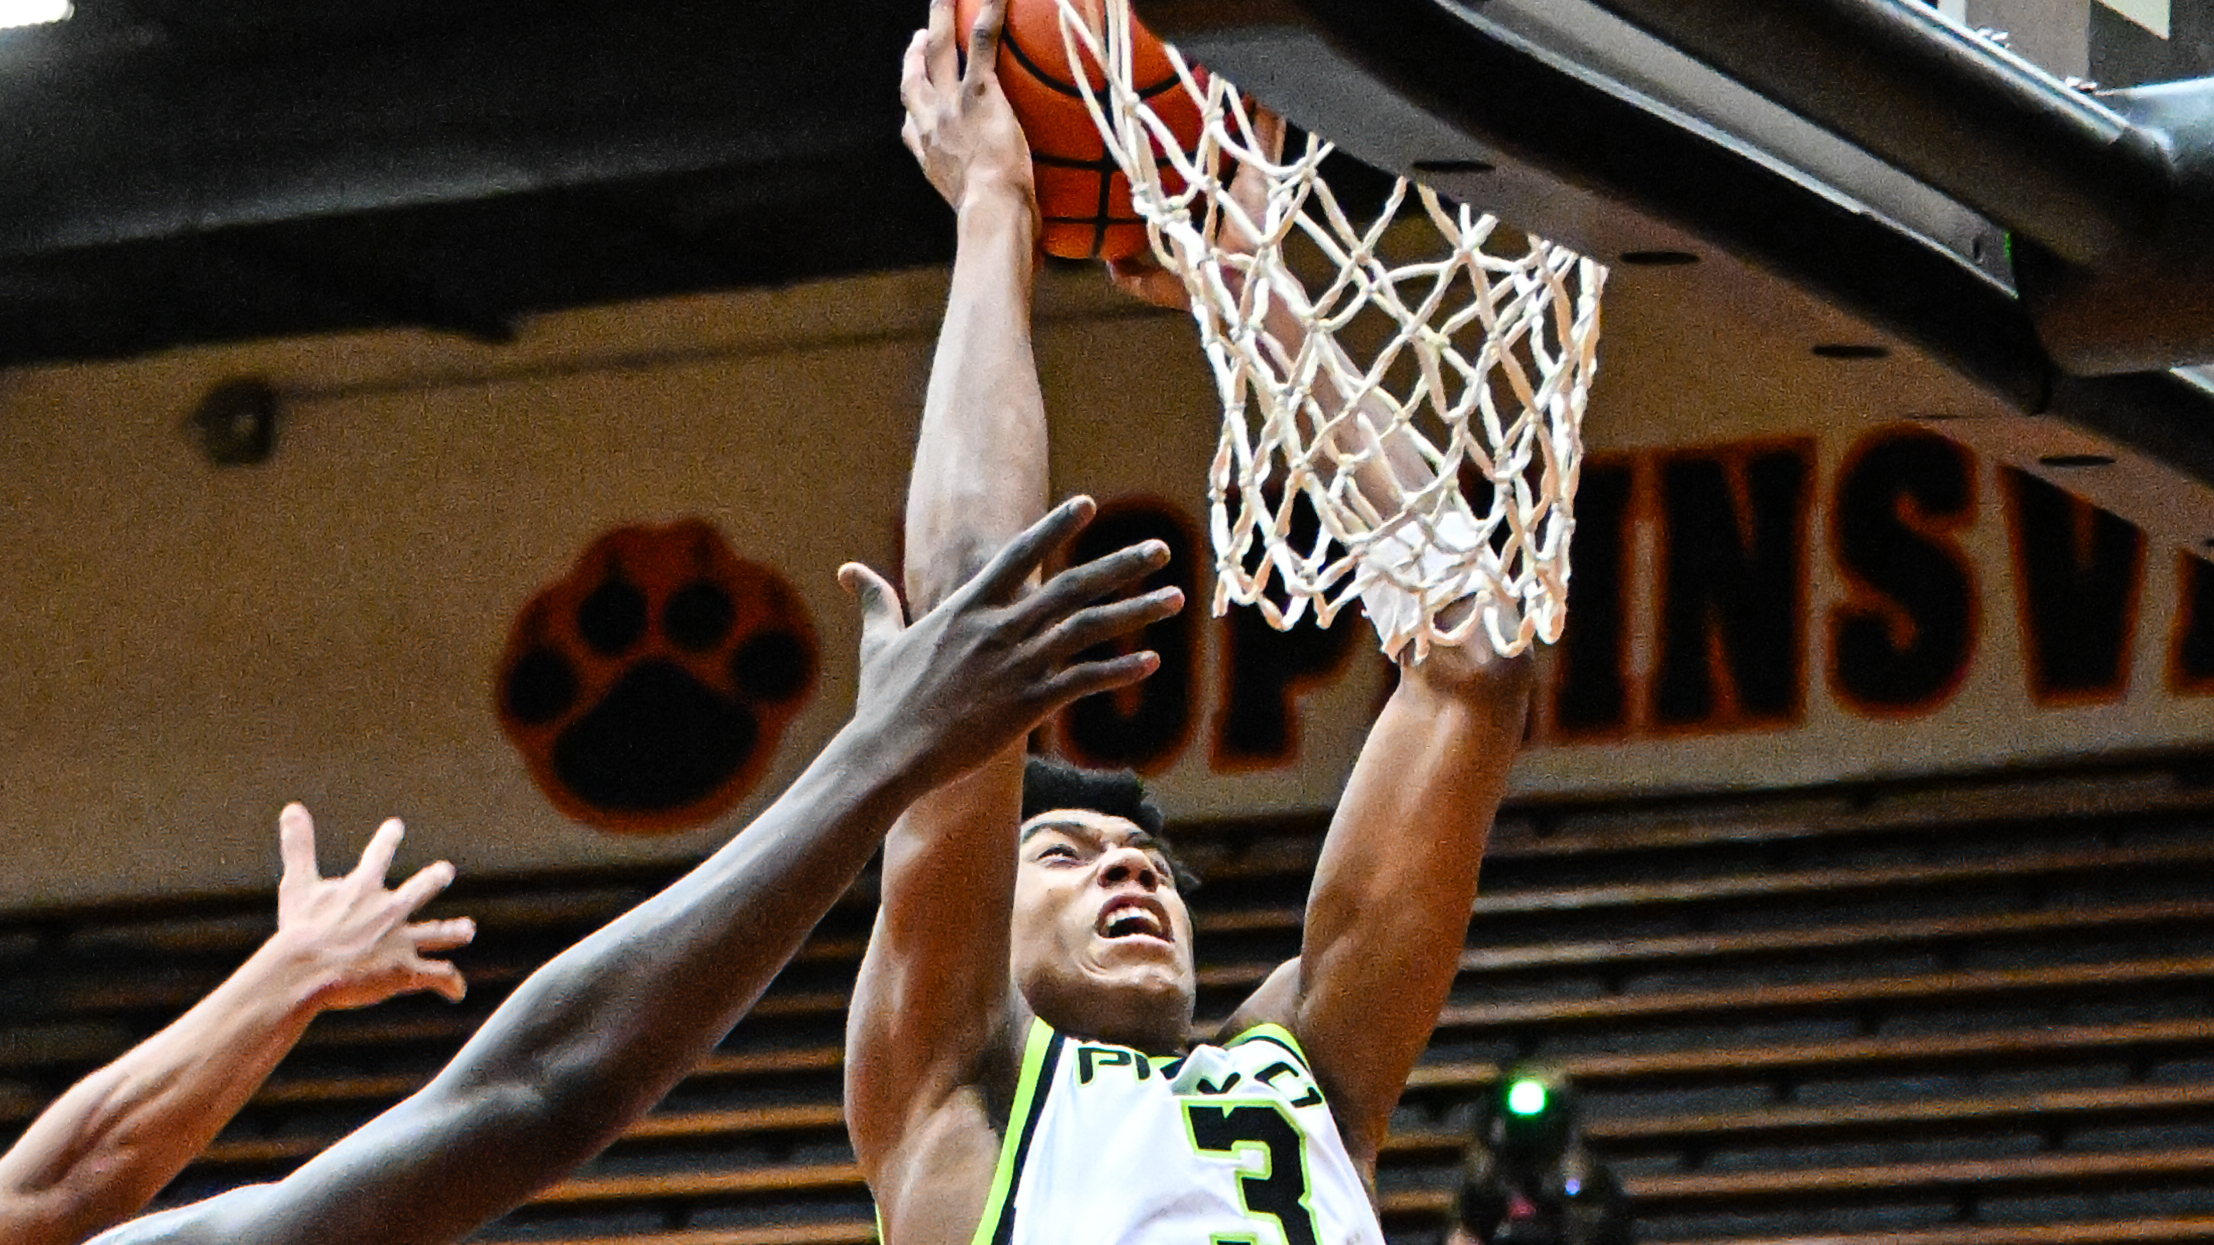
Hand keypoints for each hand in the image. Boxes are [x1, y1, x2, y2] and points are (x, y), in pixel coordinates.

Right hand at [269, 804, 474, 1008]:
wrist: (307, 969)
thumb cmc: (300, 929)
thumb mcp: (297, 884)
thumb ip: (298, 847)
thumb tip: (291, 807)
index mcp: (364, 889)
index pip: (378, 857)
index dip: (386, 840)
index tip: (396, 827)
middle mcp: (389, 911)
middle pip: (420, 890)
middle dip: (433, 879)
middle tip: (445, 870)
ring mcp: (401, 940)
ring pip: (437, 934)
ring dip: (454, 932)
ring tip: (468, 931)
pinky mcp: (406, 969)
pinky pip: (437, 976)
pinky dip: (450, 984)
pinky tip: (457, 993)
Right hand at [838, 496, 1182, 787]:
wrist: (890, 753)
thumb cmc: (883, 701)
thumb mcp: (879, 643)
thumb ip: (878, 601)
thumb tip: (849, 571)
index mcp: (967, 606)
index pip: (1019, 552)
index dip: (1055, 526)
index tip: (1088, 504)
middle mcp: (1000, 627)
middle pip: (1073, 586)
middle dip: (1122, 565)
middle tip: (1161, 549)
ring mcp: (1018, 665)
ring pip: (1090, 629)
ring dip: (1137, 612)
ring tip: (1176, 598)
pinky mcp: (1030, 704)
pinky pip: (1085, 681)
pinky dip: (1120, 670)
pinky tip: (1152, 661)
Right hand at [901, 0, 1035, 212]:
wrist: (991, 212)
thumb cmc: (992, 221)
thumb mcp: (972, 214)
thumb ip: (977, 204)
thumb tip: (1009, 221)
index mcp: (928, 154)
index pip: (910, 125)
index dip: (912, 105)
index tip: (918, 93)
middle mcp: (930, 123)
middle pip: (915, 75)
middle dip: (915, 50)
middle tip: (921, 31)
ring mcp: (951, 104)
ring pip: (939, 47)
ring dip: (941, 15)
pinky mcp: (978, 92)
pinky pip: (981, 44)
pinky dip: (987, 16)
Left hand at [1105, 104, 1286, 308]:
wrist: (1234, 291)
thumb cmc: (1201, 288)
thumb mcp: (1157, 284)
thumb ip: (1133, 276)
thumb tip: (1110, 264)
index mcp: (1203, 208)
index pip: (1186, 173)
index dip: (1173, 151)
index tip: (1154, 126)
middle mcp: (1224, 190)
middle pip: (1214, 146)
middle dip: (1205, 118)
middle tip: (1191, 86)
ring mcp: (1245, 179)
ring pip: (1240, 133)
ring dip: (1235, 106)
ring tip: (1226, 71)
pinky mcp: (1262, 175)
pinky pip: (1267, 135)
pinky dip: (1267, 111)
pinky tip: (1265, 85)